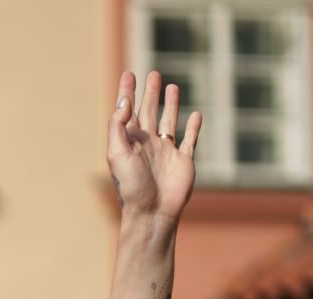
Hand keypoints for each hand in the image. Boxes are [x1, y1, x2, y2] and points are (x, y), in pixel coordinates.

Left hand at [108, 70, 200, 224]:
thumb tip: (124, 101)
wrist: (153, 211)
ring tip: (171, 86)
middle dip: (149, 93)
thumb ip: (118, 127)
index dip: (127, 92)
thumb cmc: (131, 186)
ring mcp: (166, 151)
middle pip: (148, 111)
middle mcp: (147, 143)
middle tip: (151, 74)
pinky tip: (195, 114)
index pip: (128, 111)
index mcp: (130, 142)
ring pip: (168, 120)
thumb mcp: (117, 154)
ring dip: (170, 104)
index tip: (128, 73)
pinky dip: (193, 126)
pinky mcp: (183, 160)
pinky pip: (190, 139)